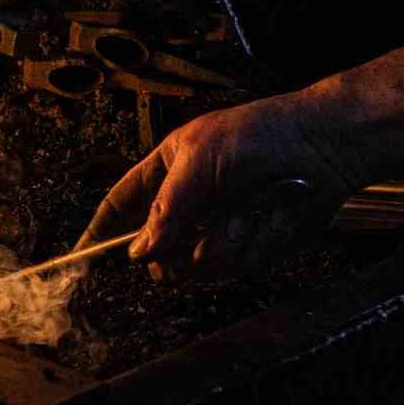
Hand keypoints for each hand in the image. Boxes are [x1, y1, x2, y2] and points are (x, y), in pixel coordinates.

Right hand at [79, 91, 361, 280]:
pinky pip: (236, 268)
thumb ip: (166, 209)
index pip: (121, 205)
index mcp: (168, 172)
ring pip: (197, 267)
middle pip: (158, 253)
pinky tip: (270, 218)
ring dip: (223, 242)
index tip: (81, 256)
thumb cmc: (260, 136)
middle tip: (201, 226)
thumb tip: (139, 252)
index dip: (101, 231)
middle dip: (177, 249)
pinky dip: (253, 244)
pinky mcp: (250, 249)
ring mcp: (219, 230)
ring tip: (248, 211)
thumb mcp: (199, 160)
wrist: (322, 150)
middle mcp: (190, 206)